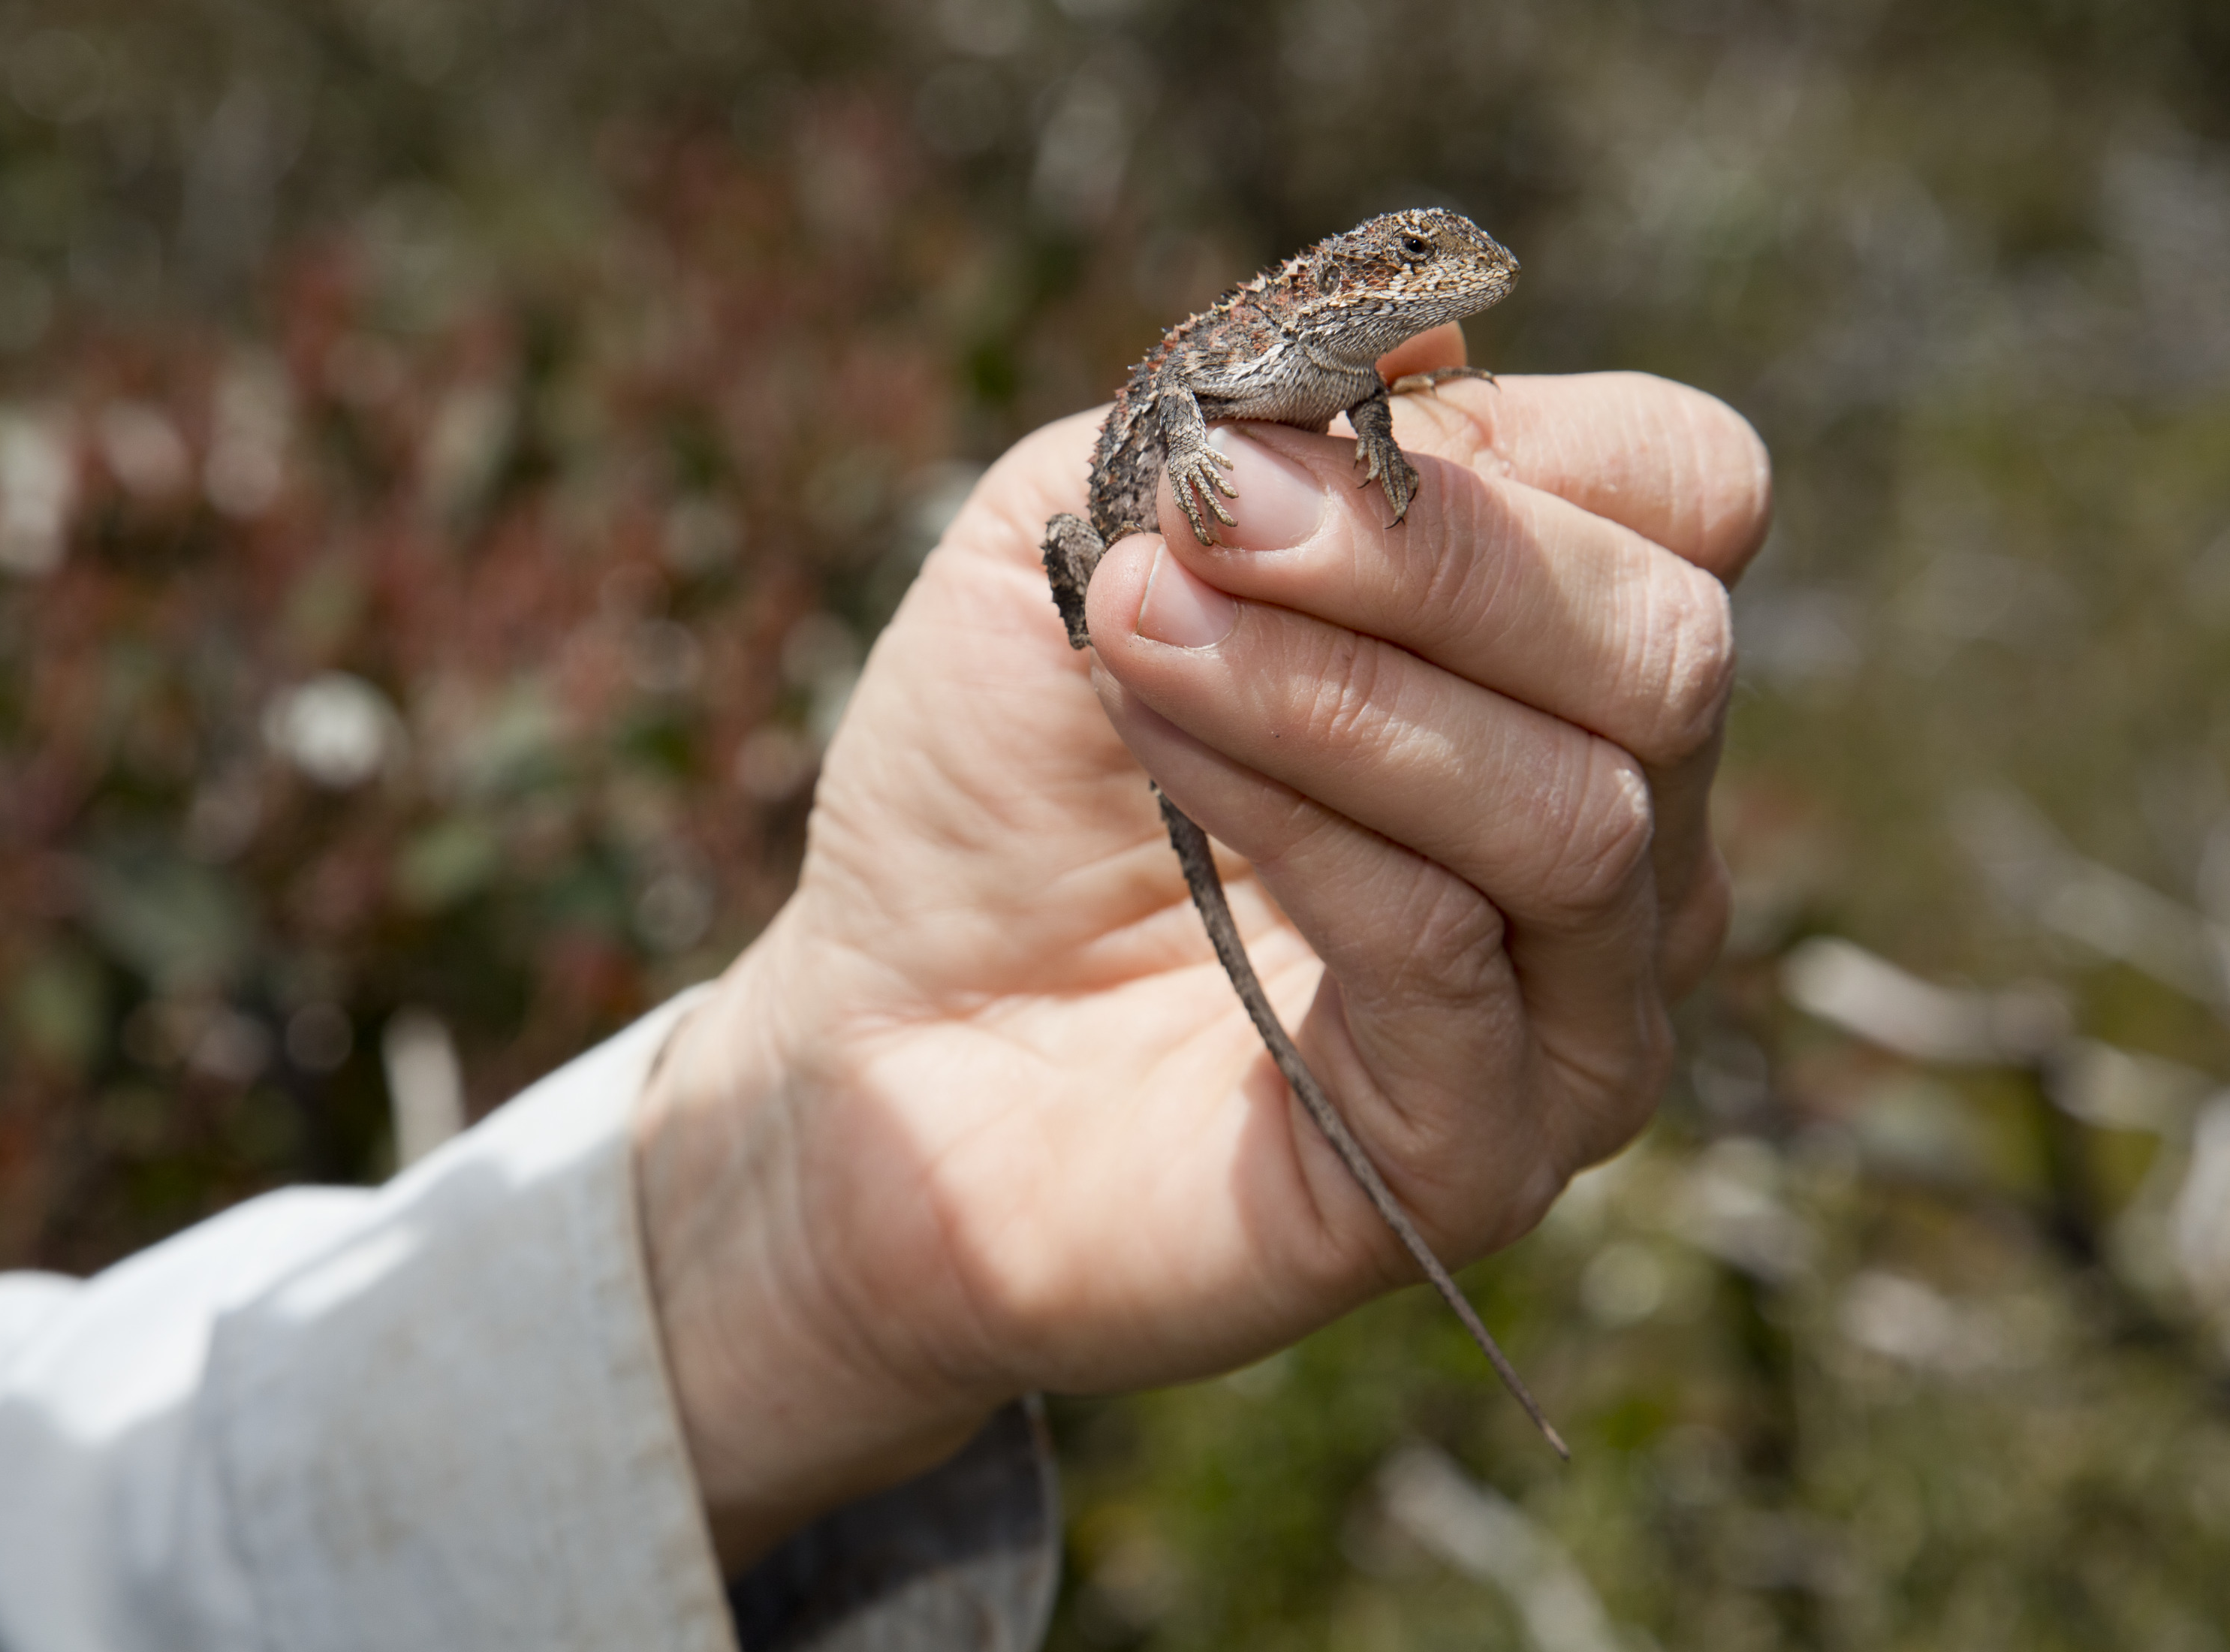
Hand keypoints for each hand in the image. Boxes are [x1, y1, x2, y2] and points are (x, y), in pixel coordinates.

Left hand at [633, 326, 1769, 1568]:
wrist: (882, 1042)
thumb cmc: (995, 784)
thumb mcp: (1082, 531)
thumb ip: (1249, 422)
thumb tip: (1443, 342)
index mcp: (1564, 670)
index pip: (1690, 495)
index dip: (1502, 449)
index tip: (1250, 452)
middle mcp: (1629, 842)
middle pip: (1670, 648)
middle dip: (1425, 565)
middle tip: (1191, 533)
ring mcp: (1574, 1018)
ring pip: (1576, 805)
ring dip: (1331, 689)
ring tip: (1132, 635)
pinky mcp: (1479, 1159)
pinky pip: (1447, 951)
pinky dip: (1295, 818)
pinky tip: (1158, 755)